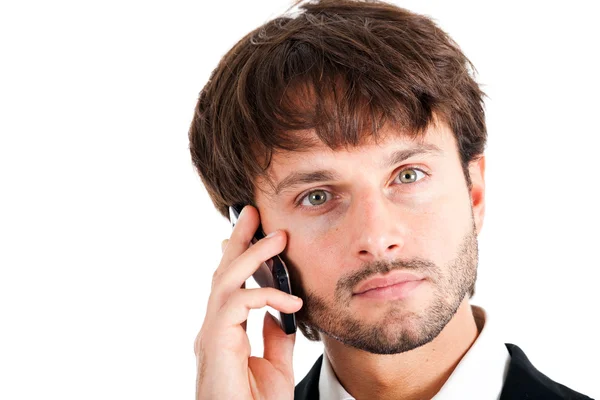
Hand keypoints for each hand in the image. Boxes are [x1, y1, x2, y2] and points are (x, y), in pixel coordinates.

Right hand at [194, 205, 302, 399]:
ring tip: (276, 236)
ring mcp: (211, 334)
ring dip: (251, 255)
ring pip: (226, 281)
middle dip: (239, 241)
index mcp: (225, 332)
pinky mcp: (216, 342)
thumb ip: (276, 336)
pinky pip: (238, 304)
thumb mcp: (276, 365)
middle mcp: (213, 328)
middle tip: (252, 212)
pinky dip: (266, 296)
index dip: (241, 257)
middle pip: (223, 273)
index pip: (231, 285)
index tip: (254, 233)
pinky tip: (291, 302)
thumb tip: (281, 311)